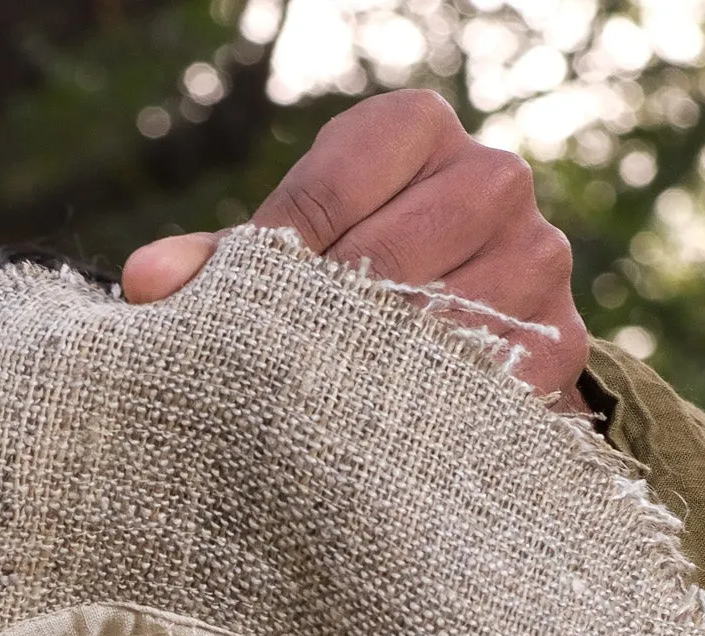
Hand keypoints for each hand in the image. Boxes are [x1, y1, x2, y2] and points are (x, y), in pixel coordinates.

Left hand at [124, 89, 588, 405]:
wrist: (474, 329)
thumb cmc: (359, 275)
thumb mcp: (294, 251)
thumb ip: (223, 264)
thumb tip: (146, 282)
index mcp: (417, 128)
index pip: (327, 189)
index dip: (271, 263)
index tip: (231, 317)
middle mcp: (491, 177)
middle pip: (385, 258)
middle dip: (319, 325)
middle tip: (270, 381)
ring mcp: (536, 258)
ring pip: (435, 326)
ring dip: (371, 377)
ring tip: (320, 412)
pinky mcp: (558, 342)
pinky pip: (482, 386)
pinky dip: (426, 415)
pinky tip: (381, 438)